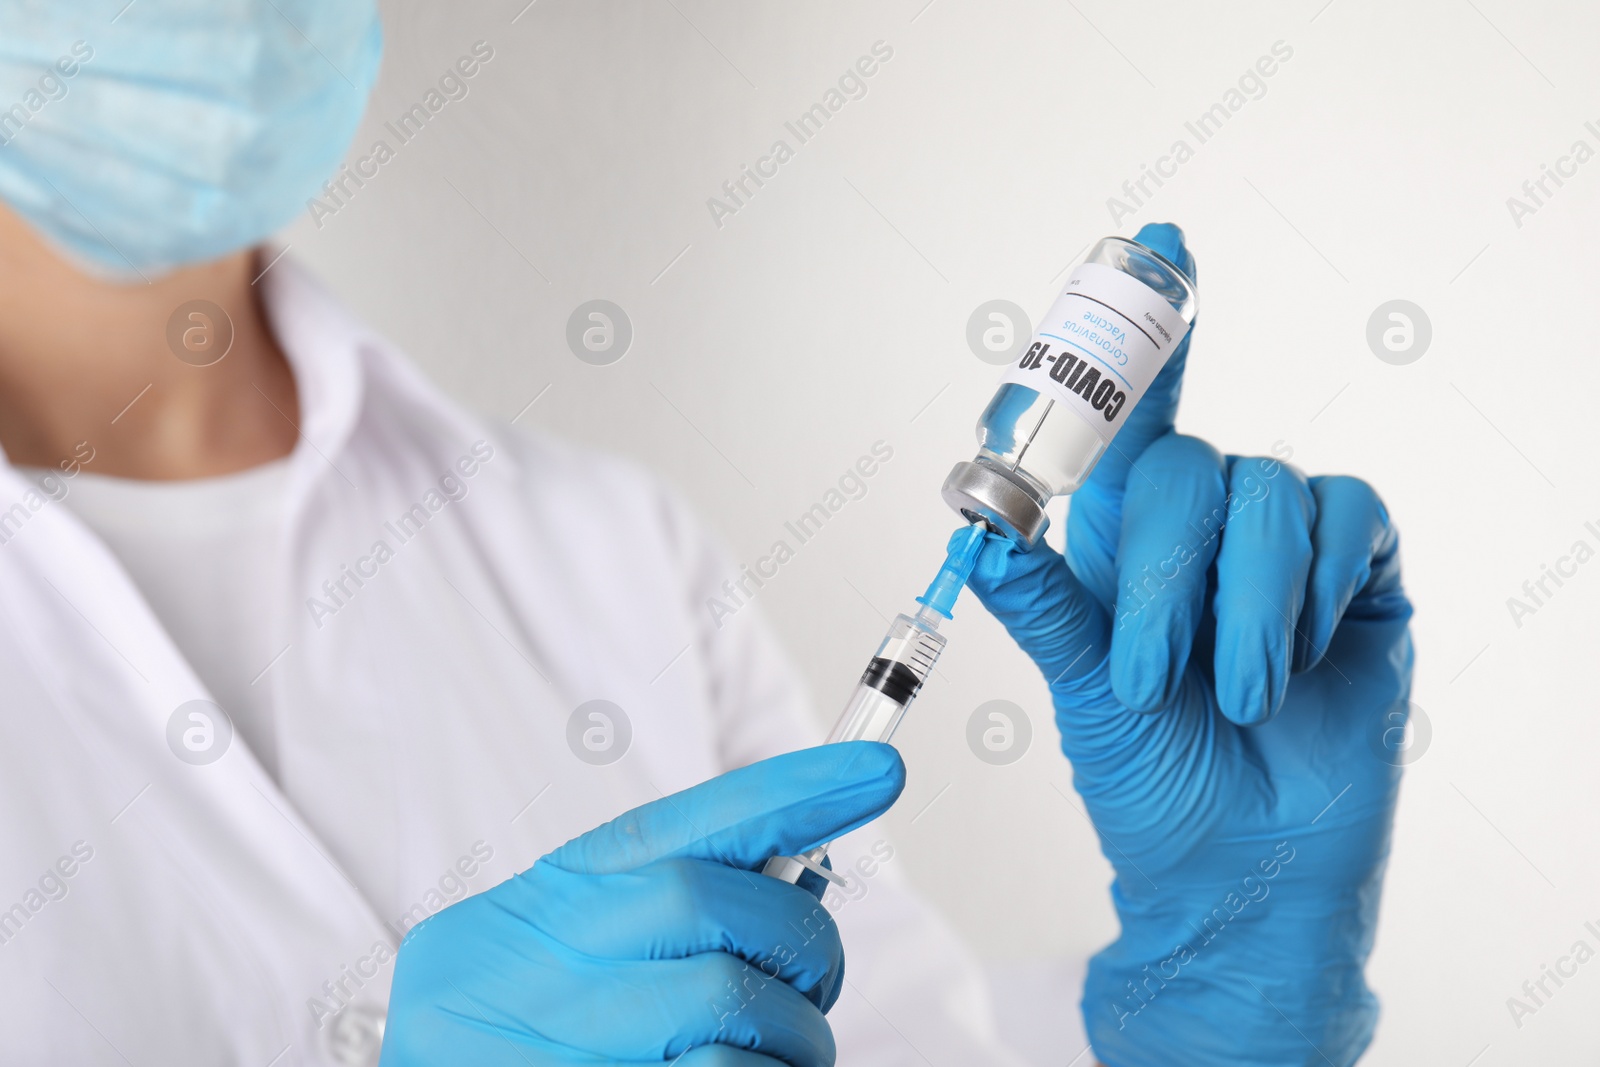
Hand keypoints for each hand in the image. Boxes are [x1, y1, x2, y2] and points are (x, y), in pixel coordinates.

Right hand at [380, 742, 904, 1065]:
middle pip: (715, 905)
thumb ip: (662, 912)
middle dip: (800, 944)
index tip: (876, 771)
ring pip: (731, 1007)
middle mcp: (536, 955)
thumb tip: (798, 881)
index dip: (786, 792)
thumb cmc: (522, 1036)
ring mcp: (548, 1035)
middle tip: (814, 984)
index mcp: (547, 902)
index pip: (679, 823)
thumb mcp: (569, 955)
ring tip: (775, 1055)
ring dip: (791, 1039)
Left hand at [965, 224, 1413, 1066]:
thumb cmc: (1149, 782)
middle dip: (1164, 574)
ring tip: (1234, 696)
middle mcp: (1203, 527)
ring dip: (1241, 603)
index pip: (1132, 416)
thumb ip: (1044, 598)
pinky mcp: (1360, 576)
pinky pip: (1345, 521)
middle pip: (1191, 462)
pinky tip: (1294, 666)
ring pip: (1268, 491)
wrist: (1239, 873)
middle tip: (1149, 677)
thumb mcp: (1079, 689)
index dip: (1142, 334)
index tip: (1153, 244)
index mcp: (1123, 538)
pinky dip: (1310, 593)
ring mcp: (1285, 548)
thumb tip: (981, 514)